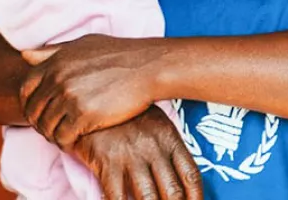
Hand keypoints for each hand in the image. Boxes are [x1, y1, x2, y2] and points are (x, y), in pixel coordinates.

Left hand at [21, 34, 165, 147]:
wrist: (148, 67)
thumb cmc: (119, 55)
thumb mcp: (84, 45)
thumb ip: (53, 51)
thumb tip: (24, 55)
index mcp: (55, 62)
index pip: (26, 90)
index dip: (30, 104)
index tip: (41, 112)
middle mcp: (58, 79)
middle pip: (34, 111)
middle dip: (40, 123)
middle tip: (53, 128)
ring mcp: (69, 98)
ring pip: (46, 127)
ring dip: (53, 135)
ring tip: (65, 136)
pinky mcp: (84, 115)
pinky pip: (63, 137)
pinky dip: (66, 143)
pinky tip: (75, 141)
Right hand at [66, 108, 203, 199]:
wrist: (91, 97)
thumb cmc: (126, 115)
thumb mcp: (155, 124)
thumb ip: (168, 149)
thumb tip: (180, 179)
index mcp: (170, 139)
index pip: (191, 176)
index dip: (196, 198)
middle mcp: (153, 149)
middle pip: (173, 192)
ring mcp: (130, 156)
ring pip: (148, 198)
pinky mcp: (106, 162)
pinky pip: (117, 196)